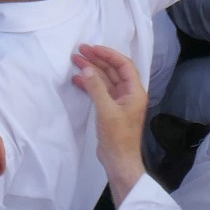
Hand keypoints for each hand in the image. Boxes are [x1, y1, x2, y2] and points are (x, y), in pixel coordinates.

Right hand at [72, 43, 147, 203]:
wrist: (119, 161)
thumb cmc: (117, 137)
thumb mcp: (106, 111)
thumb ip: (96, 88)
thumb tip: (86, 68)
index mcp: (135, 92)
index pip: (123, 65)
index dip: (108, 54)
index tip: (92, 48)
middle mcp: (129, 94)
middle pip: (113, 70)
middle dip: (97, 60)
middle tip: (79, 51)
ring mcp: (119, 102)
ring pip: (105, 80)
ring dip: (91, 70)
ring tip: (74, 61)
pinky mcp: (110, 110)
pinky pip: (100, 91)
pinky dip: (89, 84)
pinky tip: (77, 79)